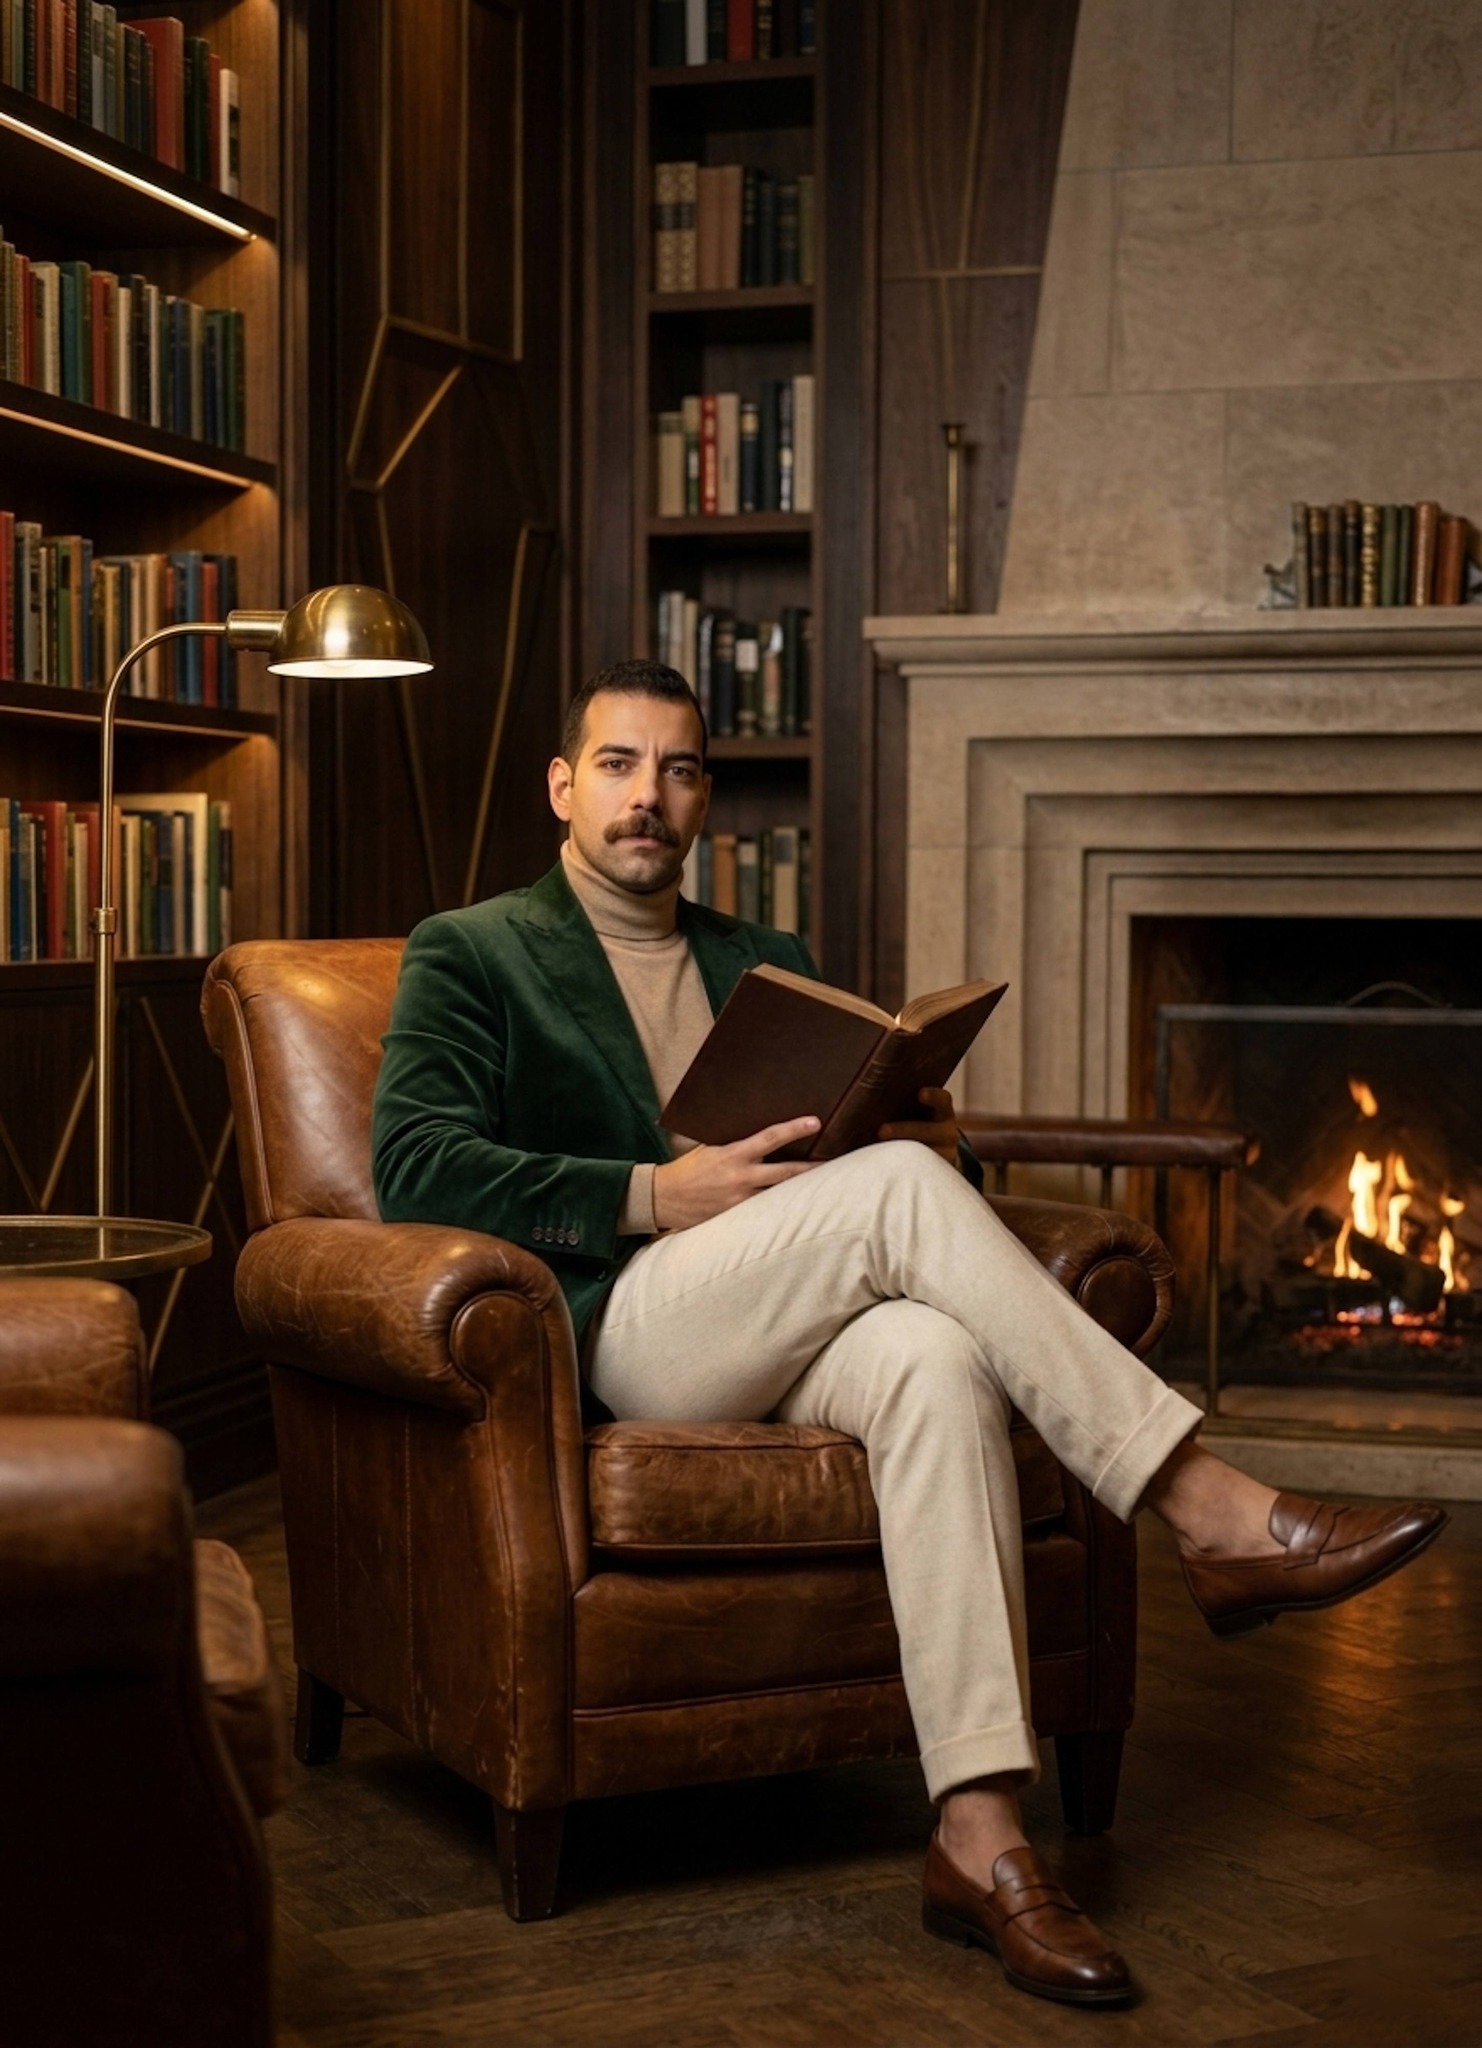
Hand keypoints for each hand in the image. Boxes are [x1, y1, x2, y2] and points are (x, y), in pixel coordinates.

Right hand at [653, 1115, 820, 1230]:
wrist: (664, 1197)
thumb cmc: (688, 1169)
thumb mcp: (710, 1147)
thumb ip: (735, 1144)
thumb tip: (762, 1136)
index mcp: (733, 1154)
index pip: (770, 1138)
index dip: (794, 1129)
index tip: (815, 1122)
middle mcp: (741, 1177)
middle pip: (786, 1172)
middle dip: (812, 1167)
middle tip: (836, 1161)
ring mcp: (741, 1200)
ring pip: (780, 1195)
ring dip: (802, 1192)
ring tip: (826, 1188)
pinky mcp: (737, 1217)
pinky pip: (765, 1211)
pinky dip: (781, 1207)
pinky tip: (798, 1208)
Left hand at [878, 1086, 959, 1167]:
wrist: (933, 1153)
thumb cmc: (914, 1124)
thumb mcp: (916, 1113)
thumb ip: (901, 1105)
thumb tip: (867, 1096)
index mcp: (942, 1112)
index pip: (942, 1101)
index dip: (933, 1097)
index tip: (920, 1093)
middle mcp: (946, 1133)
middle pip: (926, 1131)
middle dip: (902, 1130)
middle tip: (881, 1131)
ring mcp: (942, 1156)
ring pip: (920, 1156)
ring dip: (896, 1154)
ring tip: (876, 1154)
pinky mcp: (931, 1175)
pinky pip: (914, 1174)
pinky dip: (896, 1170)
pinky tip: (878, 1168)